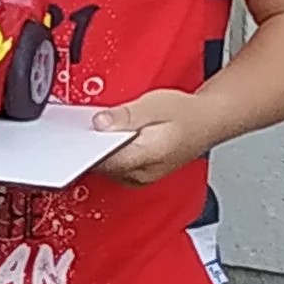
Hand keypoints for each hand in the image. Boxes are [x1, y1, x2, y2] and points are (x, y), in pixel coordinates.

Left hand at [92, 89, 210, 186]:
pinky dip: (108, 154)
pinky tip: (110, 140)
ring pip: (106, 168)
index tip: (76, 134)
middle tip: (87, 127)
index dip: (86, 147)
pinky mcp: (137, 177)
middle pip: (102, 165)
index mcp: (147, 156)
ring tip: (103, 130)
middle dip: (91, 147)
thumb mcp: (155, 104)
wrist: (207, 123)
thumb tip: (100, 123)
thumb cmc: (186, 114)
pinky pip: (113, 168)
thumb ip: (126, 115)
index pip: (104, 159)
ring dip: (99, 151)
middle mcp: (142, 173)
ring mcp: (139, 178)